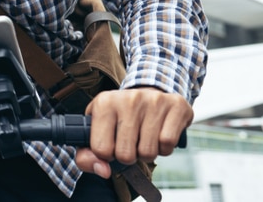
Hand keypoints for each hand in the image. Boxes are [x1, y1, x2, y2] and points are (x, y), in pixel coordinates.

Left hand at [75, 87, 191, 178]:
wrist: (149, 92)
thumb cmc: (120, 116)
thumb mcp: (97, 128)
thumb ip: (88, 155)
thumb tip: (103, 171)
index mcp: (104, 103)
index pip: (100, 149)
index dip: (107, 155)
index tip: (112, 145)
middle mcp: (127, 99)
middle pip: (126, 155)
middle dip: (129, 156)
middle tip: (131, 143)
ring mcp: (152, 101)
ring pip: (148, 152)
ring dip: (147, 153)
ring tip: (144, 138)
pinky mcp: (175, 105)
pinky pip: (168, 144)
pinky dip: (164, 148)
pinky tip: (159, 136)